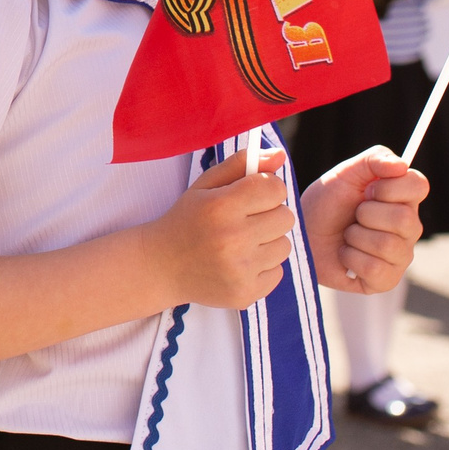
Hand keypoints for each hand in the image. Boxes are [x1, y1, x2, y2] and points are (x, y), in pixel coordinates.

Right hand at [152, 148, 295, 310]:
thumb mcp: (206, 185)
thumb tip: (281, 156)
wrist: (161, 266)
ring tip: (241, 242)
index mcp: (221, 206)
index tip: (252, 194)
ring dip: (268, 241)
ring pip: (285, 246)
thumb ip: (242, 164)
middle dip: (270, 214)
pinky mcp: (246, 294)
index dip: (267, 188)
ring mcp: (240, 270)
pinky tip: (239, 263)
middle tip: (246, 219)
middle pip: (286, 217)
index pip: (275, 188)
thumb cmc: (187, 219)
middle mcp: (232, 239)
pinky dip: (263, 266)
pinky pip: (278, 272)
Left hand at [301, 148, 427, 292]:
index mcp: (404, 198)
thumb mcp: (345, 173)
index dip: (390, 187)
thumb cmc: (326, 203)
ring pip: (388, 245)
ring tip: (347, 235)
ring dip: (355, 236)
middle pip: (404, 218)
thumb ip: (374, 160)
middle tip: (353, 215)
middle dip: (366, 214)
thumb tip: (401, 165)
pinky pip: (375, 269)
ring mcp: (400, 256)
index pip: (419, 185)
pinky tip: (345, 254)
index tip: (367, 190)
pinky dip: (351, 258)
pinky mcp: (386, 280)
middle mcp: (409, 228)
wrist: (302, 233)